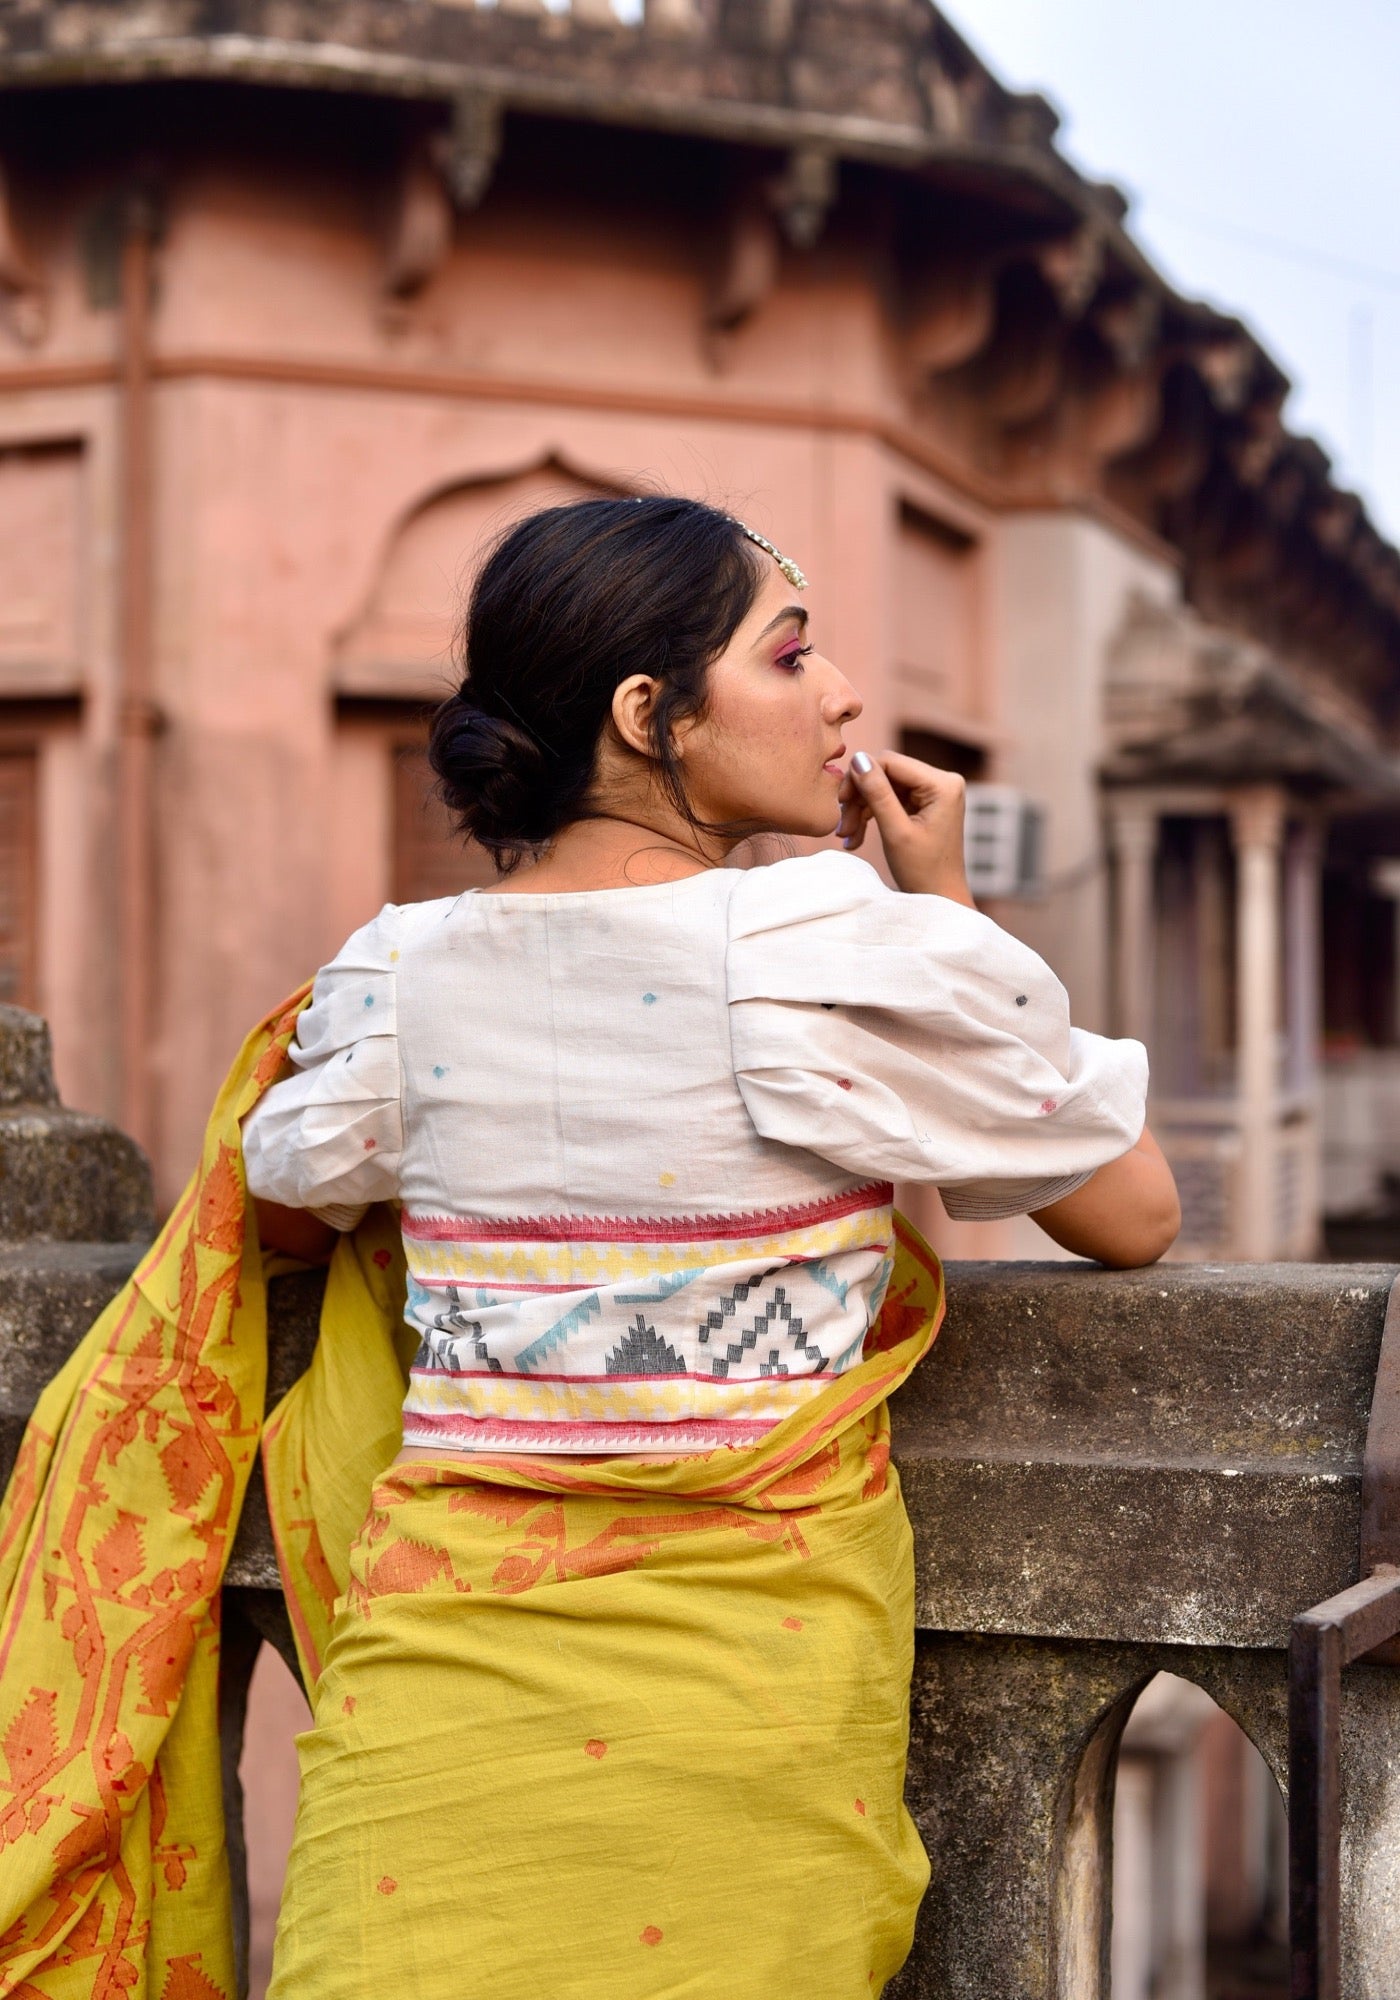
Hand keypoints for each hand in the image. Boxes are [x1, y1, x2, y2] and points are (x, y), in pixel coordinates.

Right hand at [837, 751, 975, 904]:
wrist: (939, 899)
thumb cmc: (923, 871)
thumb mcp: (895, 831)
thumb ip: (877, 792)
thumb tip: (858, 757)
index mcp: (943, 784)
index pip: (890, 762)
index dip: (860, 777)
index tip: (840, 802)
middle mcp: (942, 781)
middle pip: (886, 773)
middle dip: (860, 798)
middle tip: (842, 826)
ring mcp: (933, 792)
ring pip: (883, 787)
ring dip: (861, 810)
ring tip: (847, 837)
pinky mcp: (924, 804)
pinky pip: (890, 799)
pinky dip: (871, 816)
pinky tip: (856, 838)